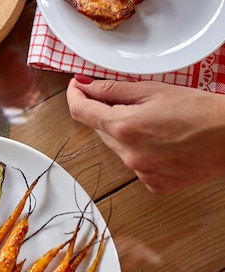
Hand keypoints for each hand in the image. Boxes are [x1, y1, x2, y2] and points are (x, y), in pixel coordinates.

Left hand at [66, 75, 224, 193]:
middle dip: (105, 112)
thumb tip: (85, 86)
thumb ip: (112, 89)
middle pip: (100, 129)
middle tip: (127, 100)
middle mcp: (128, 154)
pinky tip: (160, 141)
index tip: (77, 87)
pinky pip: (134, 164)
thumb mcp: (151, 89)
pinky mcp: (154, 185)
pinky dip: (139, 150)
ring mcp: (140, 172)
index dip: (75, 95)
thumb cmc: (197, 109)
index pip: (80, 111)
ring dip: (124, 132)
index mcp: (123, 126)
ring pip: (117, 147)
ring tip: (153, 121)